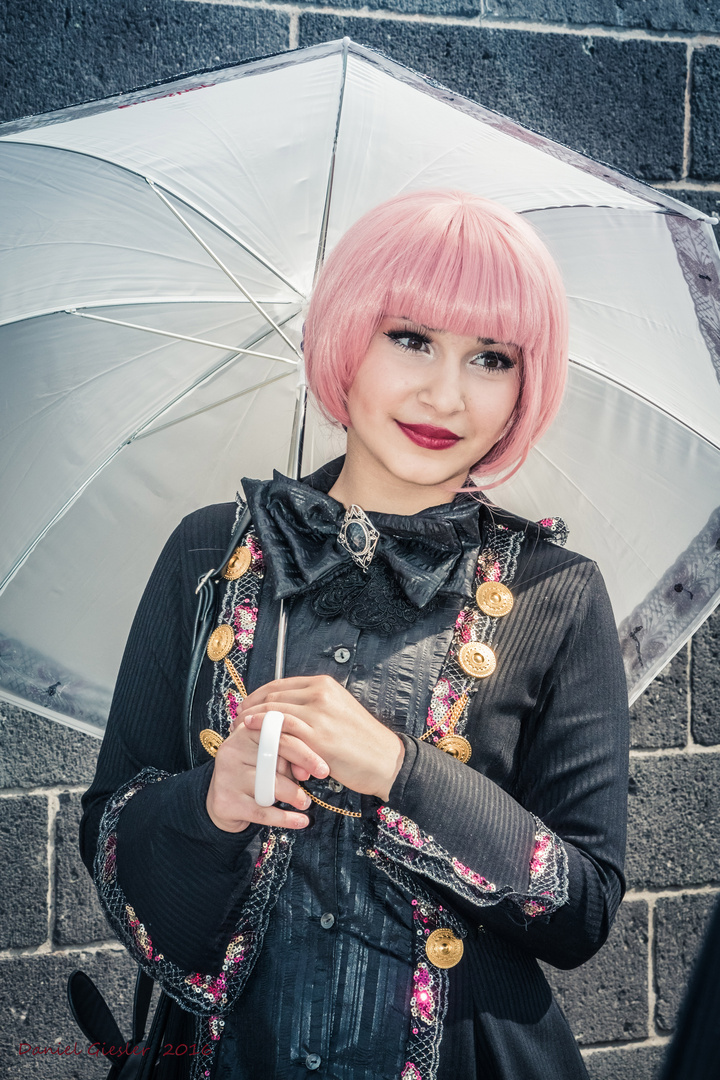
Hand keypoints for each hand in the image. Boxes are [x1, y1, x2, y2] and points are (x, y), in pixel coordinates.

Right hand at [205, 716, 329, 832]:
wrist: (222, 800)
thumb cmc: (253, 773)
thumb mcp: (268, 757)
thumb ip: (287, 756)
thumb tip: (307, 771)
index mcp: (246, 731)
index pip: (279, 734)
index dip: (304, 749)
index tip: (323, 765)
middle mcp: (233, 749)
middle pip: (276, 756)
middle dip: (304, 764)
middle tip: (323, 775)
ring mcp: (227, 775)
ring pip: (270, 785)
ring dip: (295, 795)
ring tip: (305, 801)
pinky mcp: (226, 801)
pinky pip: (263, 812)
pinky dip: (287, 818)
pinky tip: (302, 821)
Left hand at [240, 675, 404, 800]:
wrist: (386, 761)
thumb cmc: (362, 742)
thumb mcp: (338, 711)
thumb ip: (313, 707)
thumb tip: (284, 711)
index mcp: (325, 685)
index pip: (279, 684)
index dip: (257, 696)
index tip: (245, 708)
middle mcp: (320, 694)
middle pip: (272, 695)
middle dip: (249, 708)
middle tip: (235, 721)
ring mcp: (319, 714)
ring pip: (273, 710)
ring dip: (251, 720)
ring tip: (238, 730)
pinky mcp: (318, 737)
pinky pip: (281, 729)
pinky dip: (262, 729)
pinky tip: (250, 733)